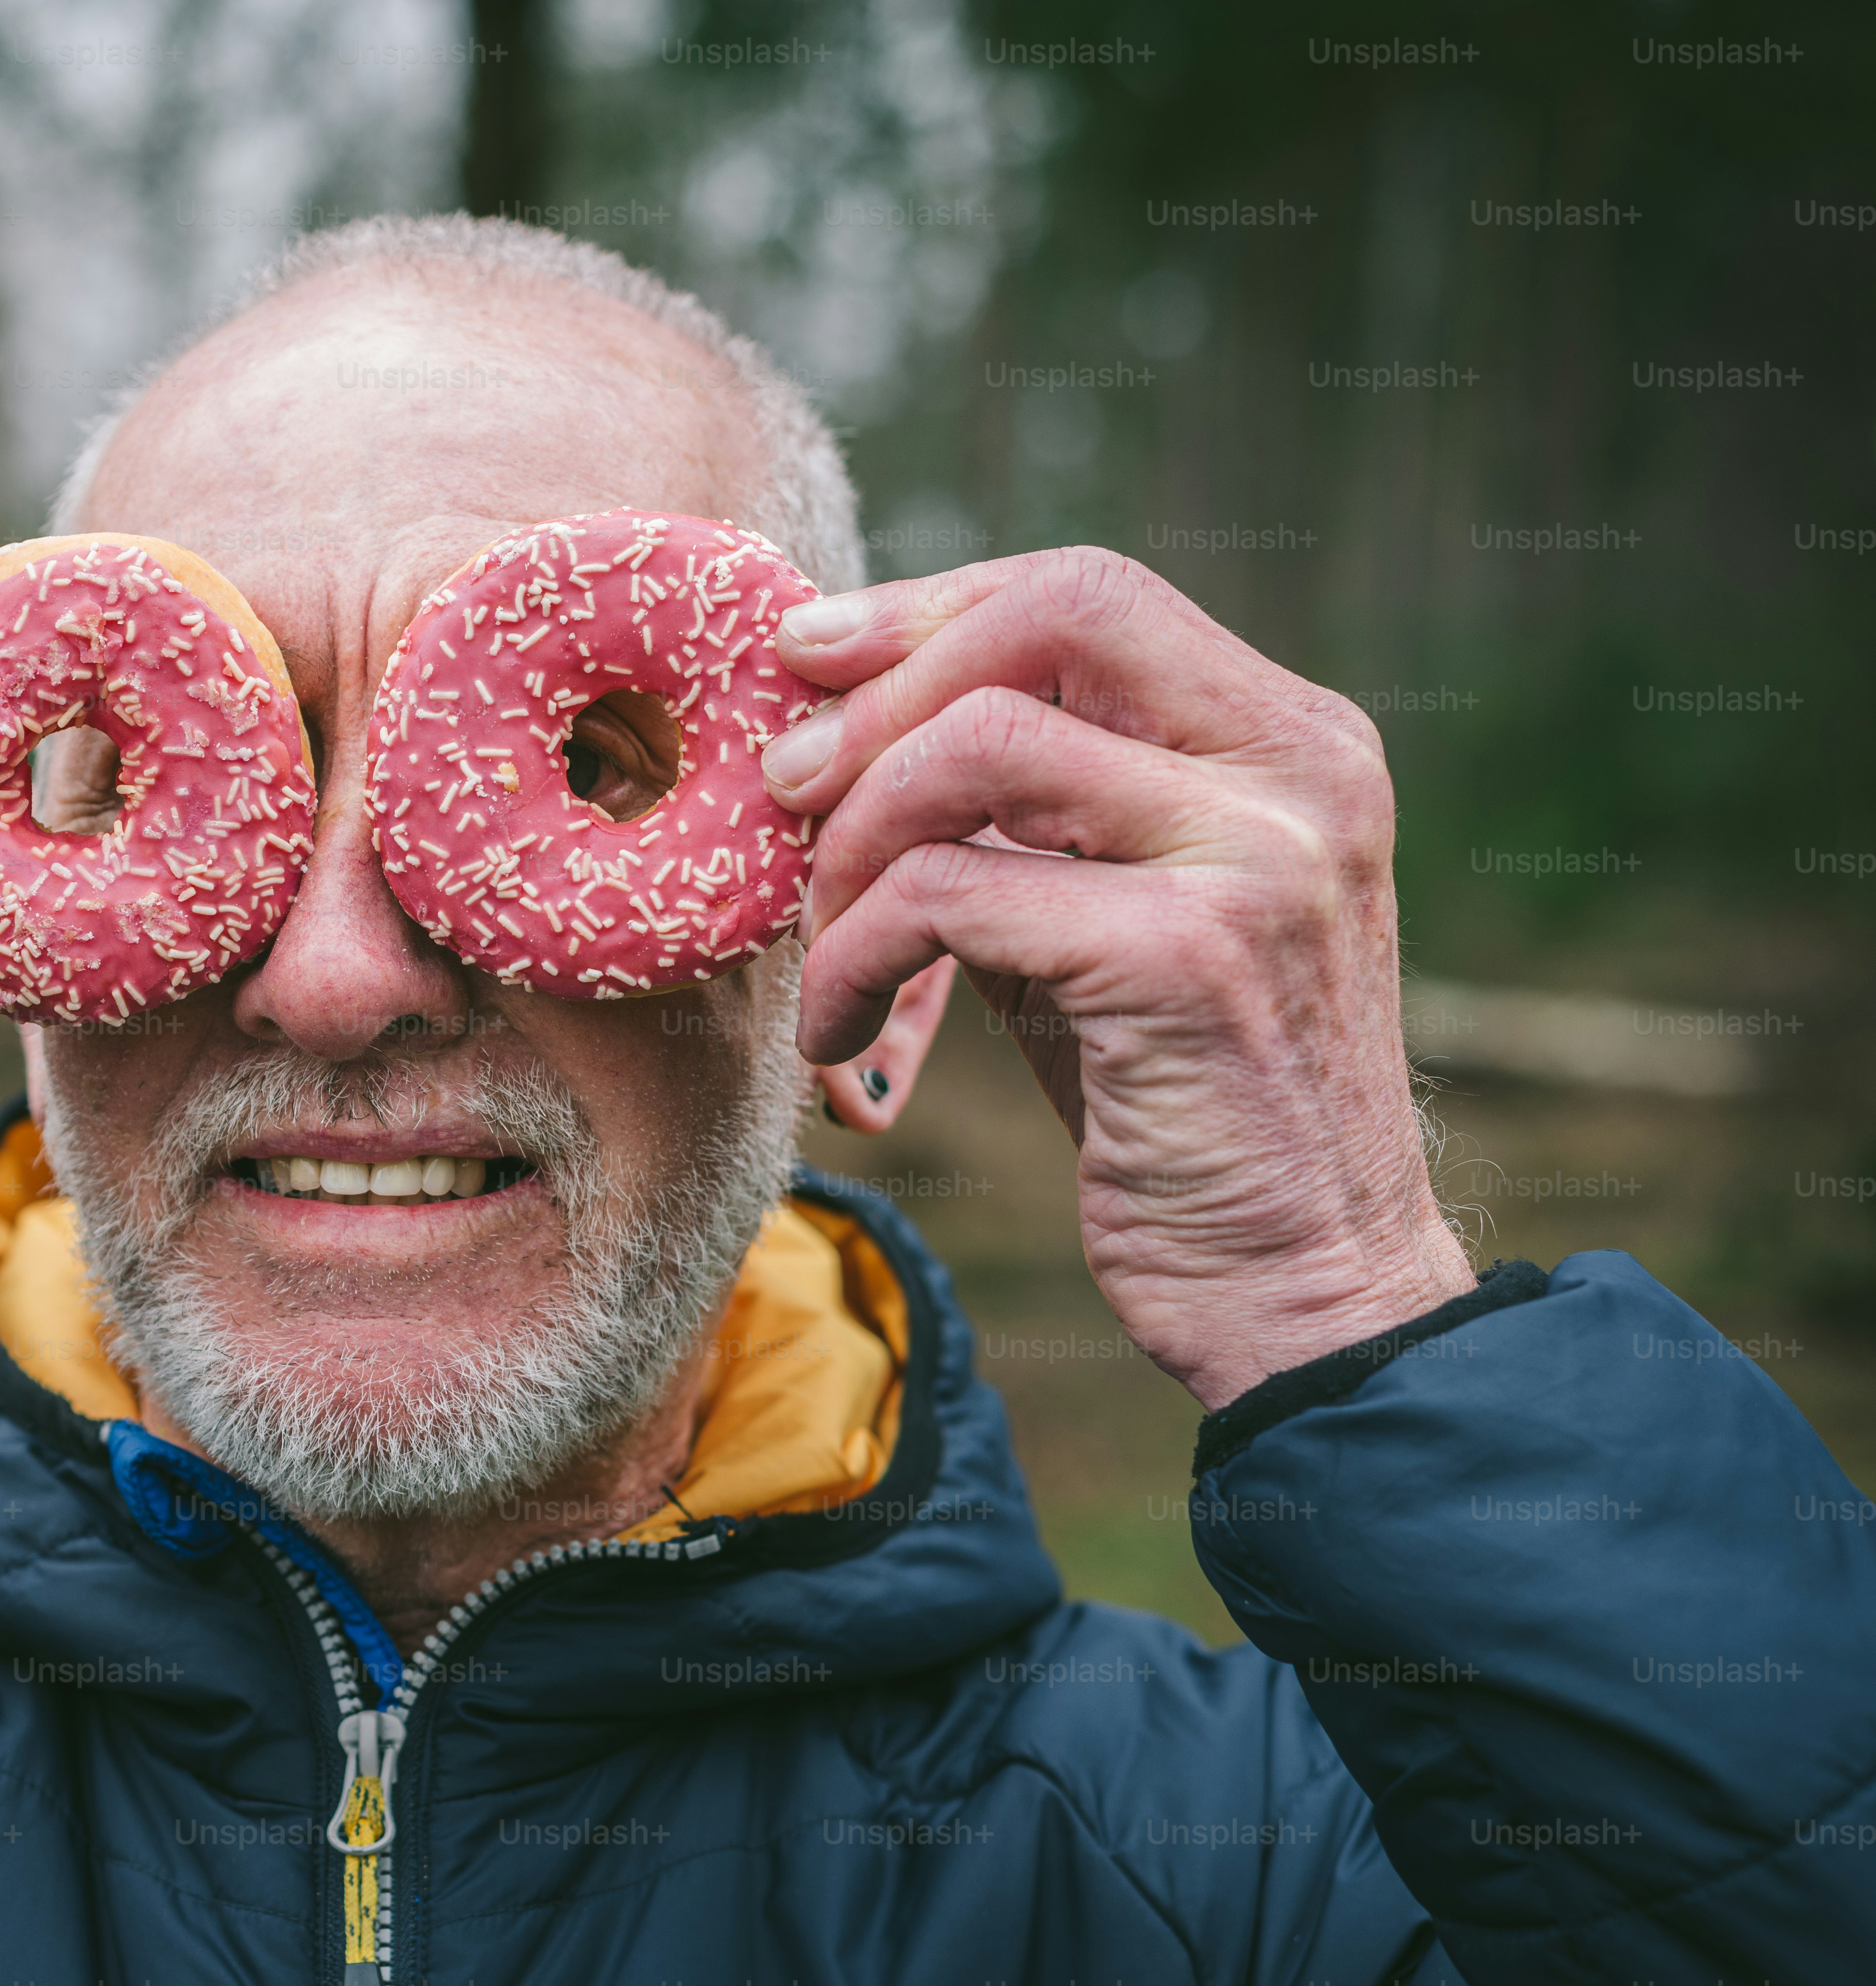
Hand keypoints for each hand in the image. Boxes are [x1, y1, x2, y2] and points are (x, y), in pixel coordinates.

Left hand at [758, 547, 1474, 1408]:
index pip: (1091, 592)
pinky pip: (947, 896)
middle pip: (1055, 615)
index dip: (932, 609)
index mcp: (1294, 744)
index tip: (812, 659)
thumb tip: (843, 717)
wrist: (1301, 1291)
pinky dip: (853, 962)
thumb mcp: (1108, 918)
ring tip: (821, 941)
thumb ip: (1030, 813)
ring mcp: (1257, 859)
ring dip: (854, 843)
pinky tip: (839, 1041)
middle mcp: (1300, 776)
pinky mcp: (1187, 957)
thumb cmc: (1176, 1106)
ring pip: (980, 747)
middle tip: (786, 790)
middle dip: (886, 689)